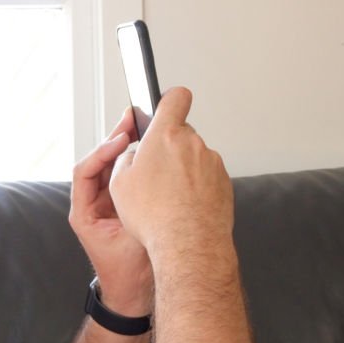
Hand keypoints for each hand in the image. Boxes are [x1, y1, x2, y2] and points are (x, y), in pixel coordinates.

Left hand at [69, 108, 153, 315]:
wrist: (133, 294)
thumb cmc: (128, 273)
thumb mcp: (132, 239)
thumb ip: (134, 210)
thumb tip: (142, 176)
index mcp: (84, 214)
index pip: (85, 172)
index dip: (102, 152)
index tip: (122, 140)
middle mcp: (90, 206)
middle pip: (97, 163)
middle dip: (114, 139)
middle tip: (131, 117)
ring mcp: (104, 205)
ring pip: (111, 166)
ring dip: (125, 146)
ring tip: (140, 124)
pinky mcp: (119, 205)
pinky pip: (122, 176)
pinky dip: (133, 161)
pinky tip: (147, 147)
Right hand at [108, 87, 233, 260]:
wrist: (187, 244)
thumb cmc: (154, 215)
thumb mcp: (119, 184)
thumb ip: (126, 159)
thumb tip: (134, 156)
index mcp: (165, 136)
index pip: (175, 98)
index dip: (169, 100)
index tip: (164, 107)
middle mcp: (193, 144)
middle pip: (181, 135)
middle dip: (168, 150)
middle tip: (154, 175)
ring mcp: (212, 164)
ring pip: (193, 160)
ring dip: (182, 173)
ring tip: (168, 200)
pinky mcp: (223, 183)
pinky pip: (206, 179)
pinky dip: (196, 189)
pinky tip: (183, 208)